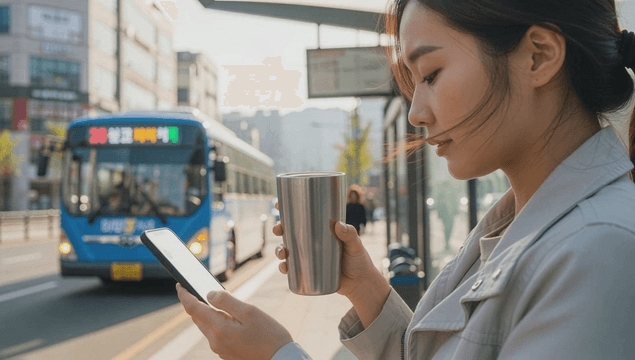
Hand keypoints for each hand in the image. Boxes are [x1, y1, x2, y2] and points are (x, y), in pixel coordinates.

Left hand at [176, 284, 292, 359]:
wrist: (281, 359)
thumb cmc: (269, 335)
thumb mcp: (250, 311)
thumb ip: (227, 301)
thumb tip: (209, 294)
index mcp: (219, 328)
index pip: (193, 308)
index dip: (184, 295)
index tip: (179, 284)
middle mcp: (215, 341)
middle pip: (198, 318)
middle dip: (195, 303)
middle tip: (197, 289)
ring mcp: (221, 349)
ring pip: (206, 327)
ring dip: (207, 314)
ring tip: (216, 302)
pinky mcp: (227, 353)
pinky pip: (216, 335)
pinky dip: (216, 323)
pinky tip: (228, 318)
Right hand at [272, 203, 383, 300]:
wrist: (360, 284)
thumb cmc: (359, 260)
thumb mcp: (355, 245)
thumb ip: (350, 234)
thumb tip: (338, 225)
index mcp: (320, 230)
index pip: (302, 217)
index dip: (288, 210)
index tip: (277, 204)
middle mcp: (312, 241)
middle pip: (289, 232)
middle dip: (279, 228)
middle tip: (278, 229)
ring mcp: (309, 256)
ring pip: (287, 250)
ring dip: (279, 250)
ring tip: (282, 253)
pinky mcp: (308, 271)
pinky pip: (292, 269)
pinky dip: (285, 268)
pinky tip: (284, 268)